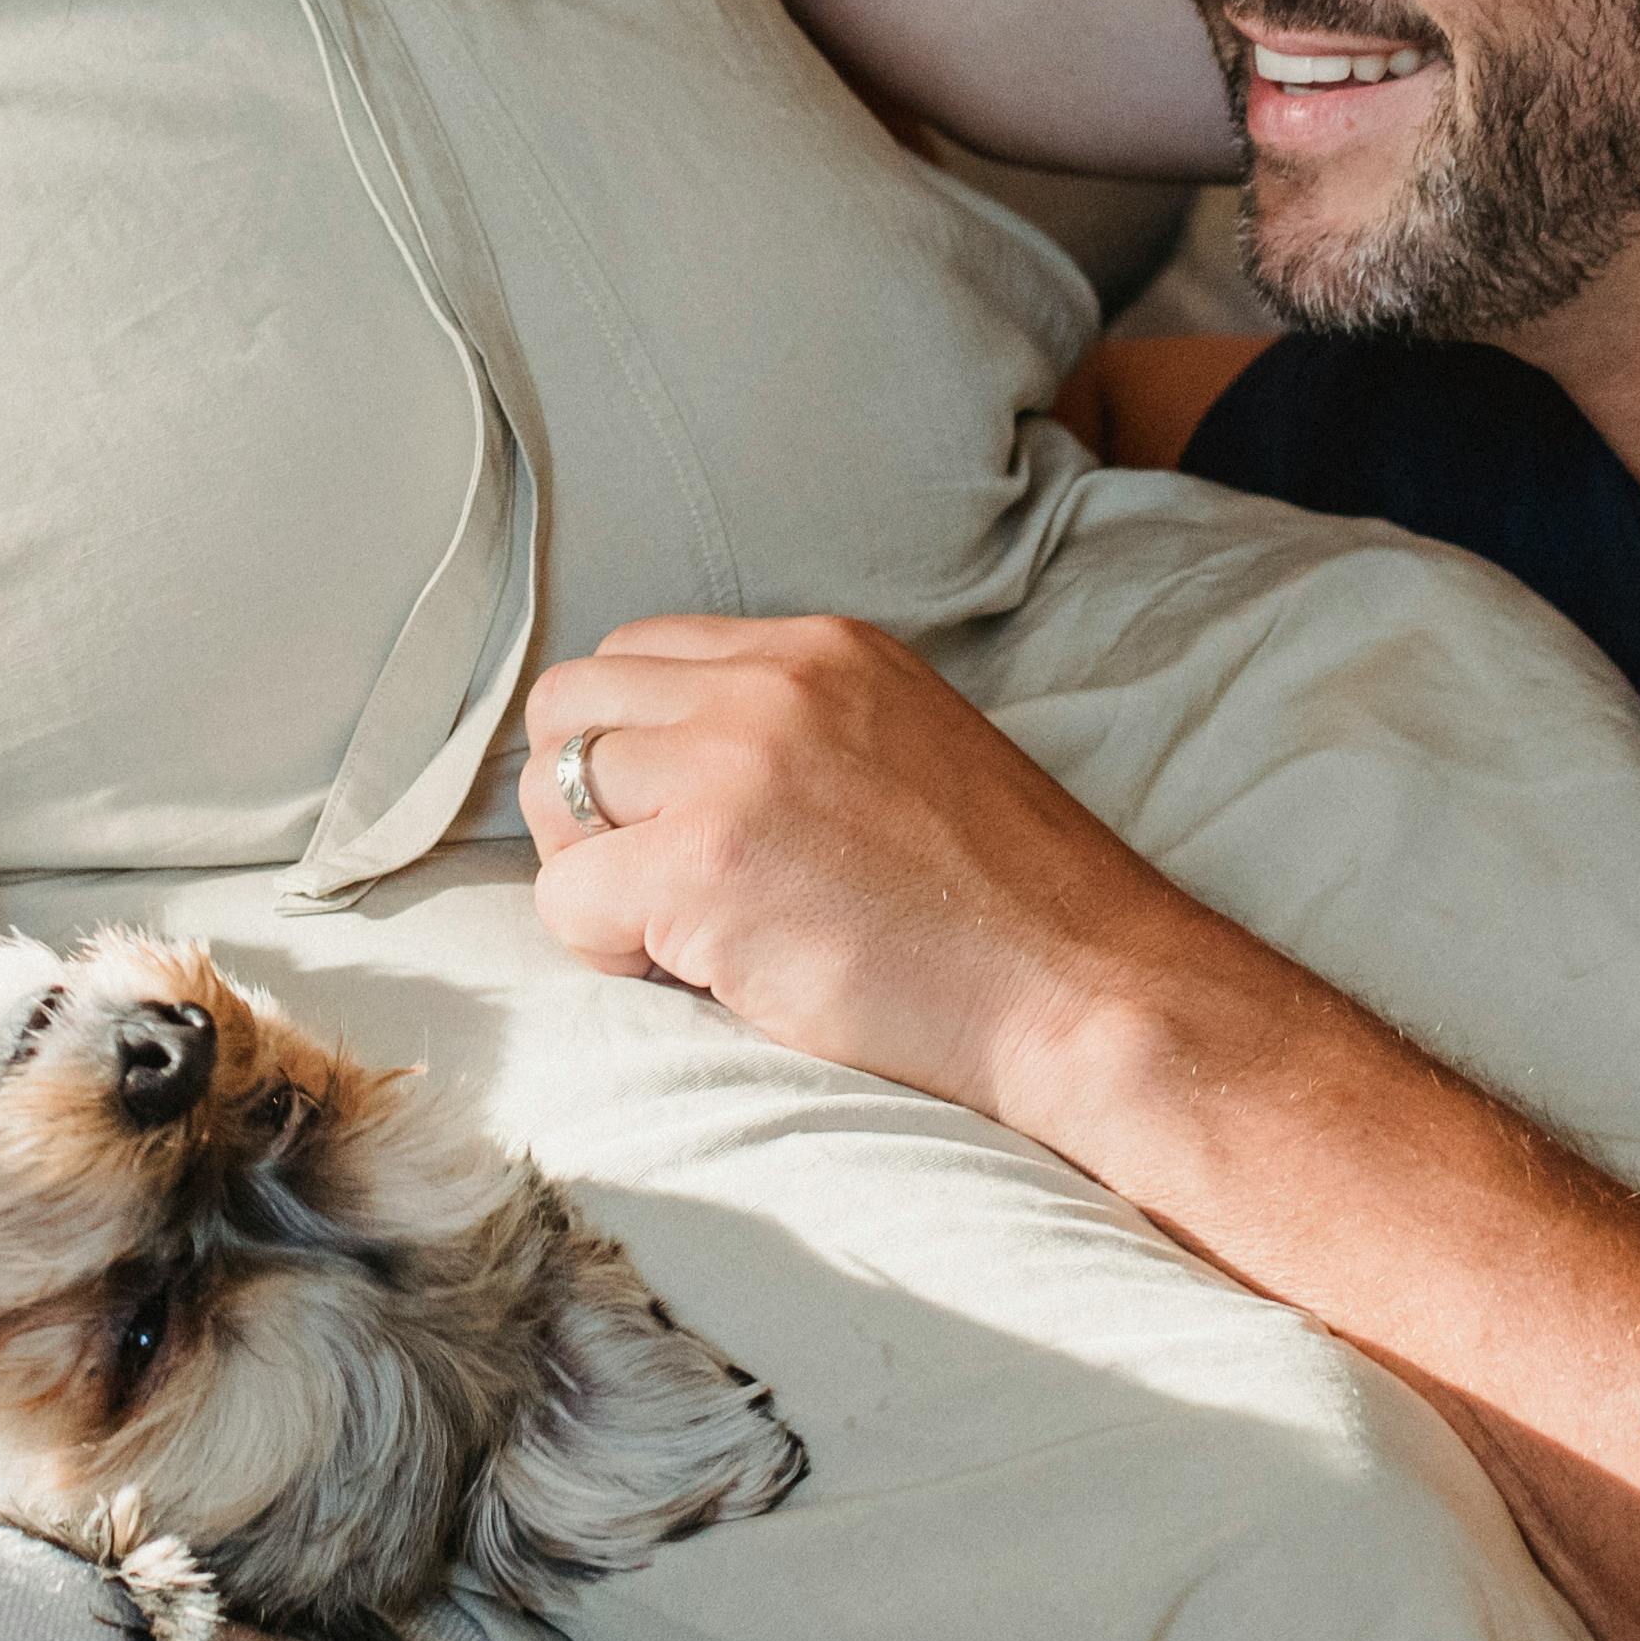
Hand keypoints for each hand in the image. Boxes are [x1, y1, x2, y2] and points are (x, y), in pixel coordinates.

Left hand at [519, 615, 1200, 1128]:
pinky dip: (601, 947)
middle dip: (579, 799)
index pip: (639, 654)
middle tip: (646, 883)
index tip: (679, 828)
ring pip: (552, 788)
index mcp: (821, 651)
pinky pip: (566, 896)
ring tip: (672, 933)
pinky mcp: (705, 865)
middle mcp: (770, 684)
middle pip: (569, 702)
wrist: (1088, 990)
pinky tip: (691, 975)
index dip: (631, 750)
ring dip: (589, 869)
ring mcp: (733, 767)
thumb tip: (669, 773)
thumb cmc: (1006, 911)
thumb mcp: (905, 752)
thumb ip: (795, 733)